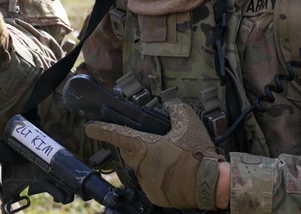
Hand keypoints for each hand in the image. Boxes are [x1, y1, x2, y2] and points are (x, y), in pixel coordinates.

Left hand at [84, 98, 222, 209]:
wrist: (212, 184)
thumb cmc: (198, 154)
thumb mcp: (188, 122)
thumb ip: (175, 109)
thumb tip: (170, 105)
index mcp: (143, 146)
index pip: (116, 135)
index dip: (101, 130)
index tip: (89, 127)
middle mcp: (140, 165)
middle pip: (129, 151)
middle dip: (135, 145)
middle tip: (152, 142)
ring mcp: (146, 182)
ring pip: (140, 167)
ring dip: (149, 161)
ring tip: (170, 158)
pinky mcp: (155, 196)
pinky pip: (150, 182)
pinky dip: (158, 176)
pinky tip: (172, 172)